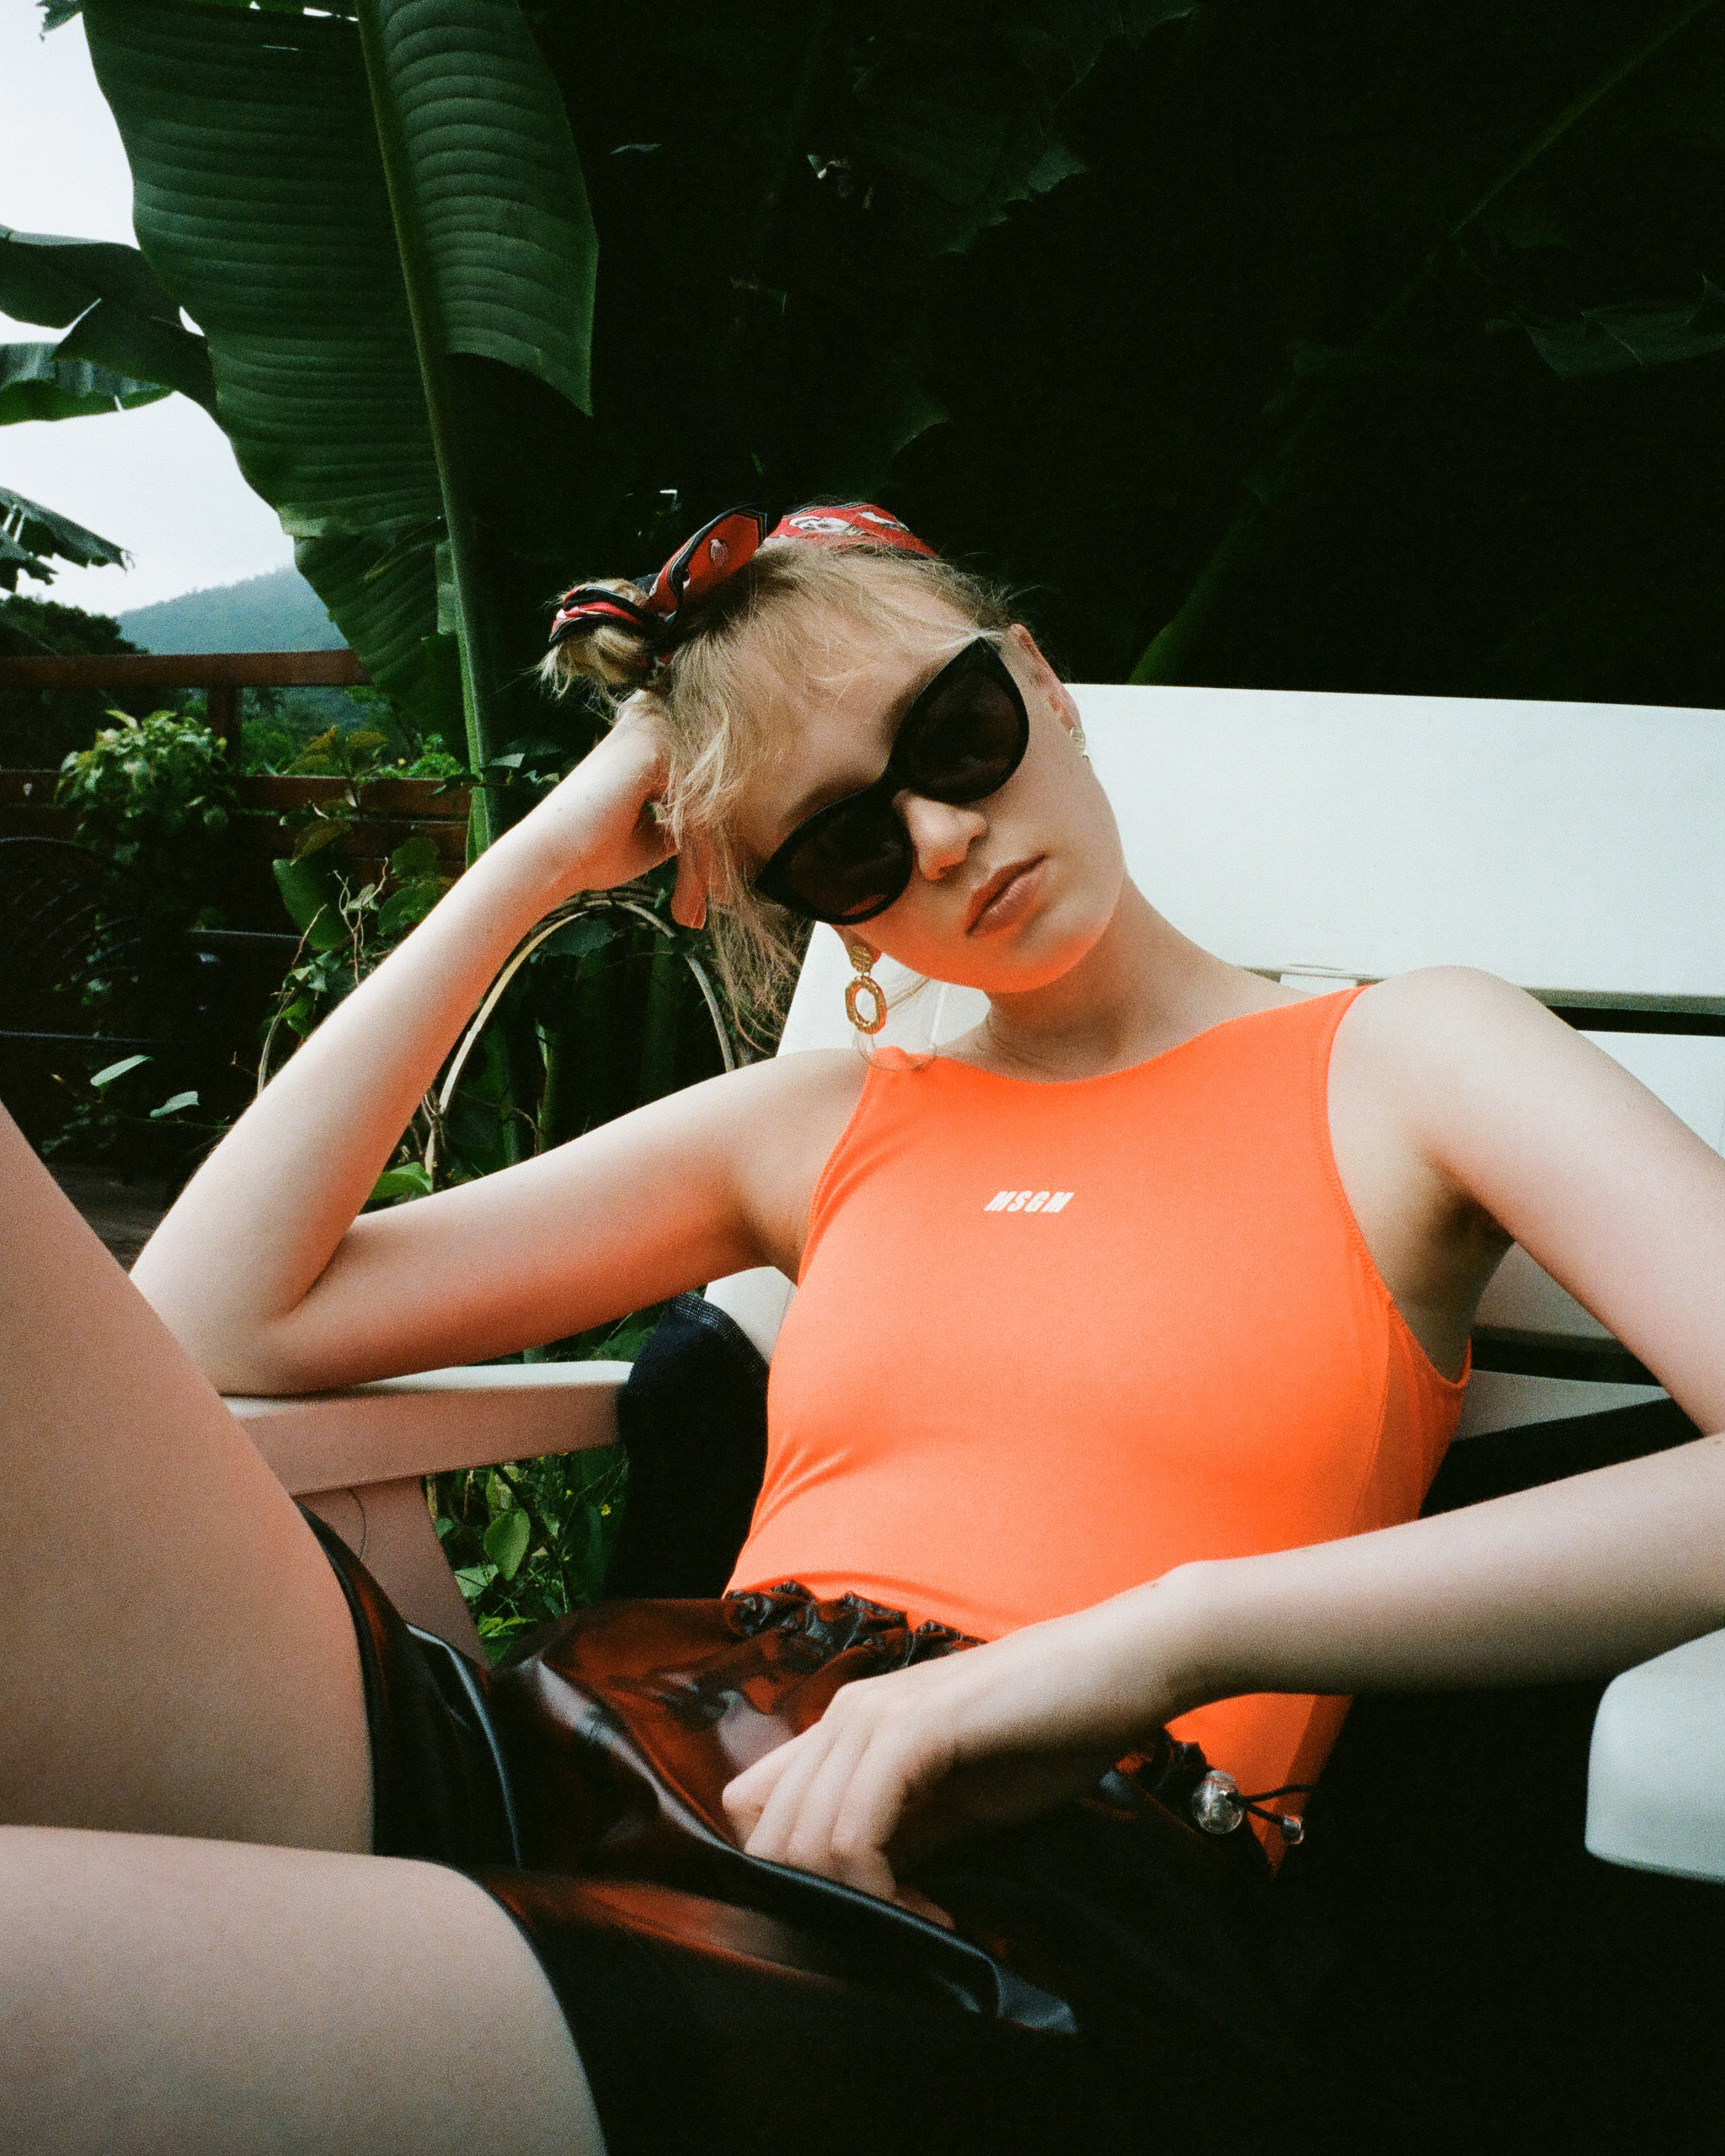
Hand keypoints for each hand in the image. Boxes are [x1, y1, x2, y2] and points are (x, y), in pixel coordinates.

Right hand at [498, 705, 712, 923]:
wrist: (549, 860)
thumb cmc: (592, 853)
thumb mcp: (652, 838)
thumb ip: (684, 824)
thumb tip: (720, 829)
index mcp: (649, 747)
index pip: (700, 794)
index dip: (711, 845)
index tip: (717, 893)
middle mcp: (653, 729)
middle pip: (707, 799)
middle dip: (715, 858)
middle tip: (721, 903)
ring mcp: (655, 733)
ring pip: (706, 806)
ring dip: (708, 864)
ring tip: (697, 911)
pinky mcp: (656, 749)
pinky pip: (698, 806)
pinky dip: (702, 853)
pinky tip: (700, 889)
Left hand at [719, 1588, 1193, 1913]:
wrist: (1114, 1670)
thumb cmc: (1045, 1732)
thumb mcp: (955, 1802)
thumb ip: (897, 1835)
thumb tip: (855, 1896)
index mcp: (847, 1725)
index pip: (753, 1806)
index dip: (787, 1871)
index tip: (855, 1914)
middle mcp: (844, 1715)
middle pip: (767, 1835)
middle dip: (817, 1904)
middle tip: (891, 1934)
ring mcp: (873, 1717)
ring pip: (804, 1840)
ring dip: (858, 1906)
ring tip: (925, 1925)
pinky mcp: (912, 1730)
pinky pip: (857, 1832)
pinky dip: (886, 1891)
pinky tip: (938, 1914)